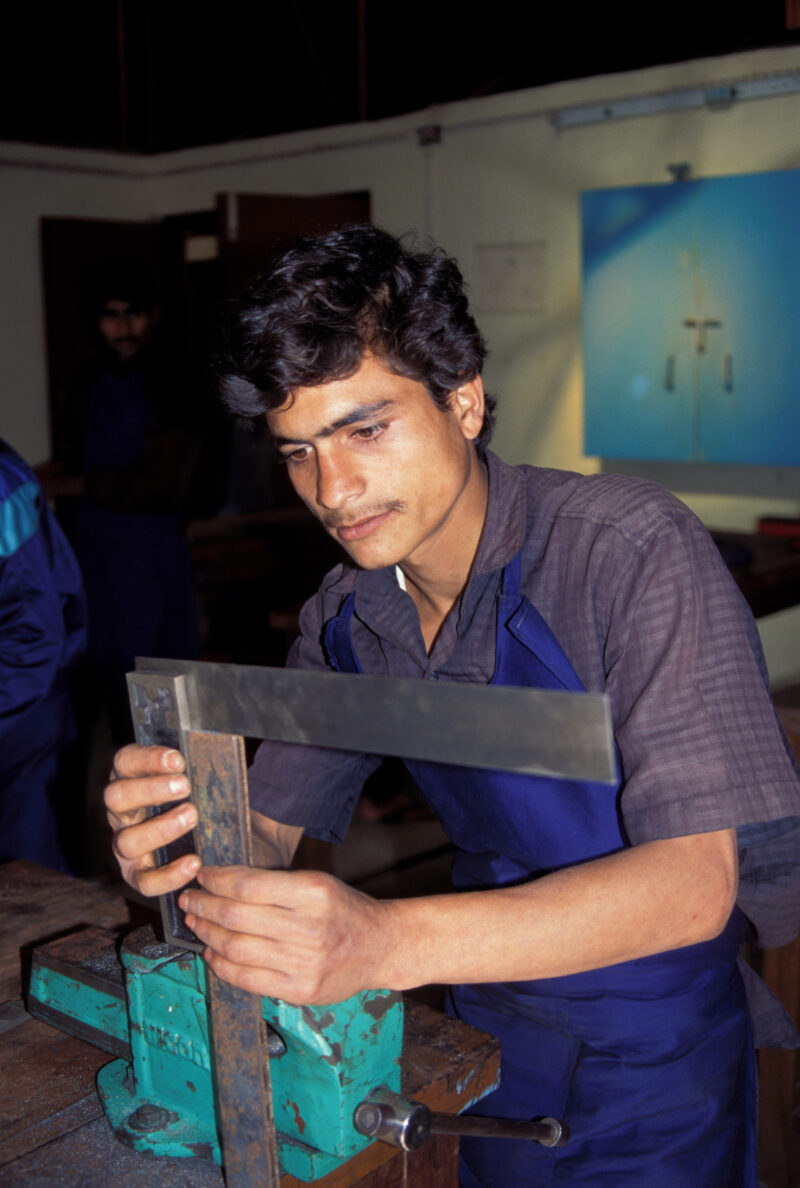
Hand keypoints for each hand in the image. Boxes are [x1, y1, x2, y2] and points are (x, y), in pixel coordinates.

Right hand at [105, 744, 199, 895]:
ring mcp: (125, 846)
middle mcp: (121, 813)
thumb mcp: (195, 782)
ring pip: (127, 840)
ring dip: (160, 828)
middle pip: (116, 797)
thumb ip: (196, 769)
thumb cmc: (200, 803)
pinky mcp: (137, 876)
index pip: (125, 761)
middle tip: (184, 786)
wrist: (209, 844)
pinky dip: (169, 874)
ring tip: (191, 817)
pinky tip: (194, 863)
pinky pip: (145, 881)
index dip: (146, 759)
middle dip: (150, 790)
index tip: (177, 760)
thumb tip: (217, 754)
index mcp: (130, 781)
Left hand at [179, 865, 390, 1003]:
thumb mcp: (317, 883)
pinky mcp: (300, 990)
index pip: (248, 885)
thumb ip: (275, 883)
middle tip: (190, 899)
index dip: (216, 880)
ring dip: (206, 935)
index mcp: (313, 892)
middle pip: (236, 917)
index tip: (202, 875)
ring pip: (236, 949)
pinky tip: (212, 953)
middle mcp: (309, 927)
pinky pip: (247, 979)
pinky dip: (221, 966)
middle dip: (204, 906)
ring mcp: (305, 963)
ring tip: (196, 923)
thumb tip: (221, 881)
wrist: (380, 947)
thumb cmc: (343, 909)